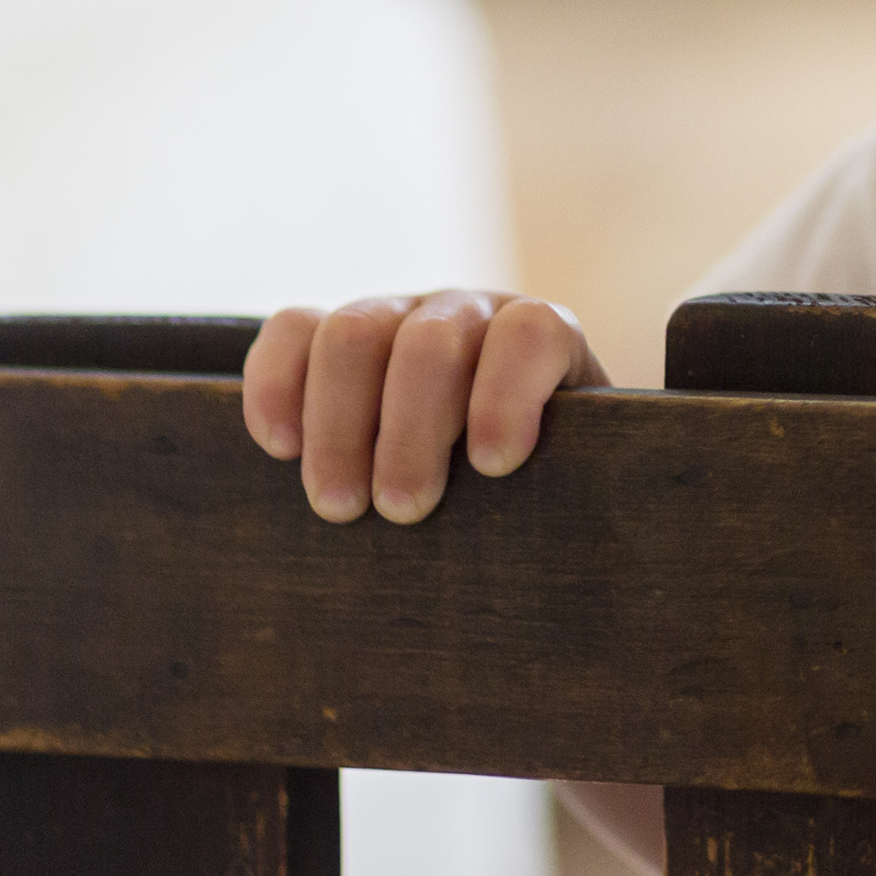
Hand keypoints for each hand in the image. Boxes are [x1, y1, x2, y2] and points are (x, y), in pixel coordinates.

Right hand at [241, 291, 605, 524]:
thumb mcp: (567, 487)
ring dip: (340, 425)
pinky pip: (291, 330)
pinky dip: (276, 385)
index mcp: (541, 340)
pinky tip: (281, 450)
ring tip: (339, 506)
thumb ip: (575, 494)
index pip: (530, 332)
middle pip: (431, 342)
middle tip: (402, 511)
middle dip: (411, 431)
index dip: (508, 393)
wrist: (489, 472)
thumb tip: (598, 560)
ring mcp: (394, 314)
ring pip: (354, 333)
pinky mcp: (327, 333)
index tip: (494, 466)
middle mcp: (467, 314)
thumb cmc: (534, 494)